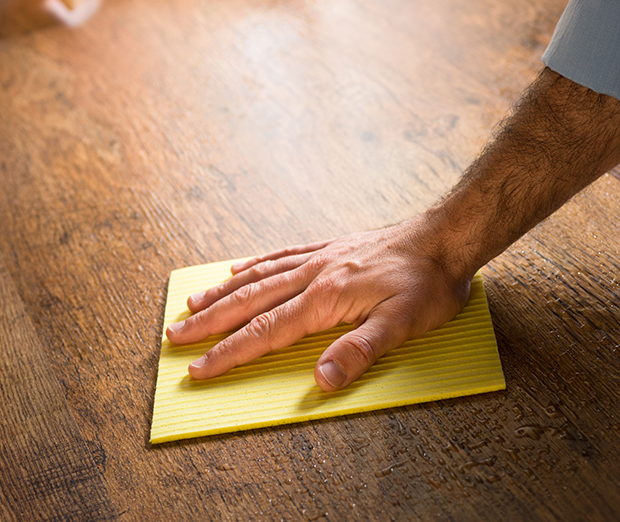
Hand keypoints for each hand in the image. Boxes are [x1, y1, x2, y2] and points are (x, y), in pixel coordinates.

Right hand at [165, 217, 473, 390]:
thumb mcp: (403, 324)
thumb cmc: (427, 283)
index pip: (265, 331)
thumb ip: (360, 352)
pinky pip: (280, 255)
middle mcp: (313, 275)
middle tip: (175, 337)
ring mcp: (318, 258)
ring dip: (222, 293)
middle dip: (209, 323)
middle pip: (249, 302)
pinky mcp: (328, 248)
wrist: (444, 237)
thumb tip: (320, 381)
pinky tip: (238, 269)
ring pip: (258, 277)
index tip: (198, 369)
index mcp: (325, 298)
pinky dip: (253, 265)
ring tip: (191, 304)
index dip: (229, 353)